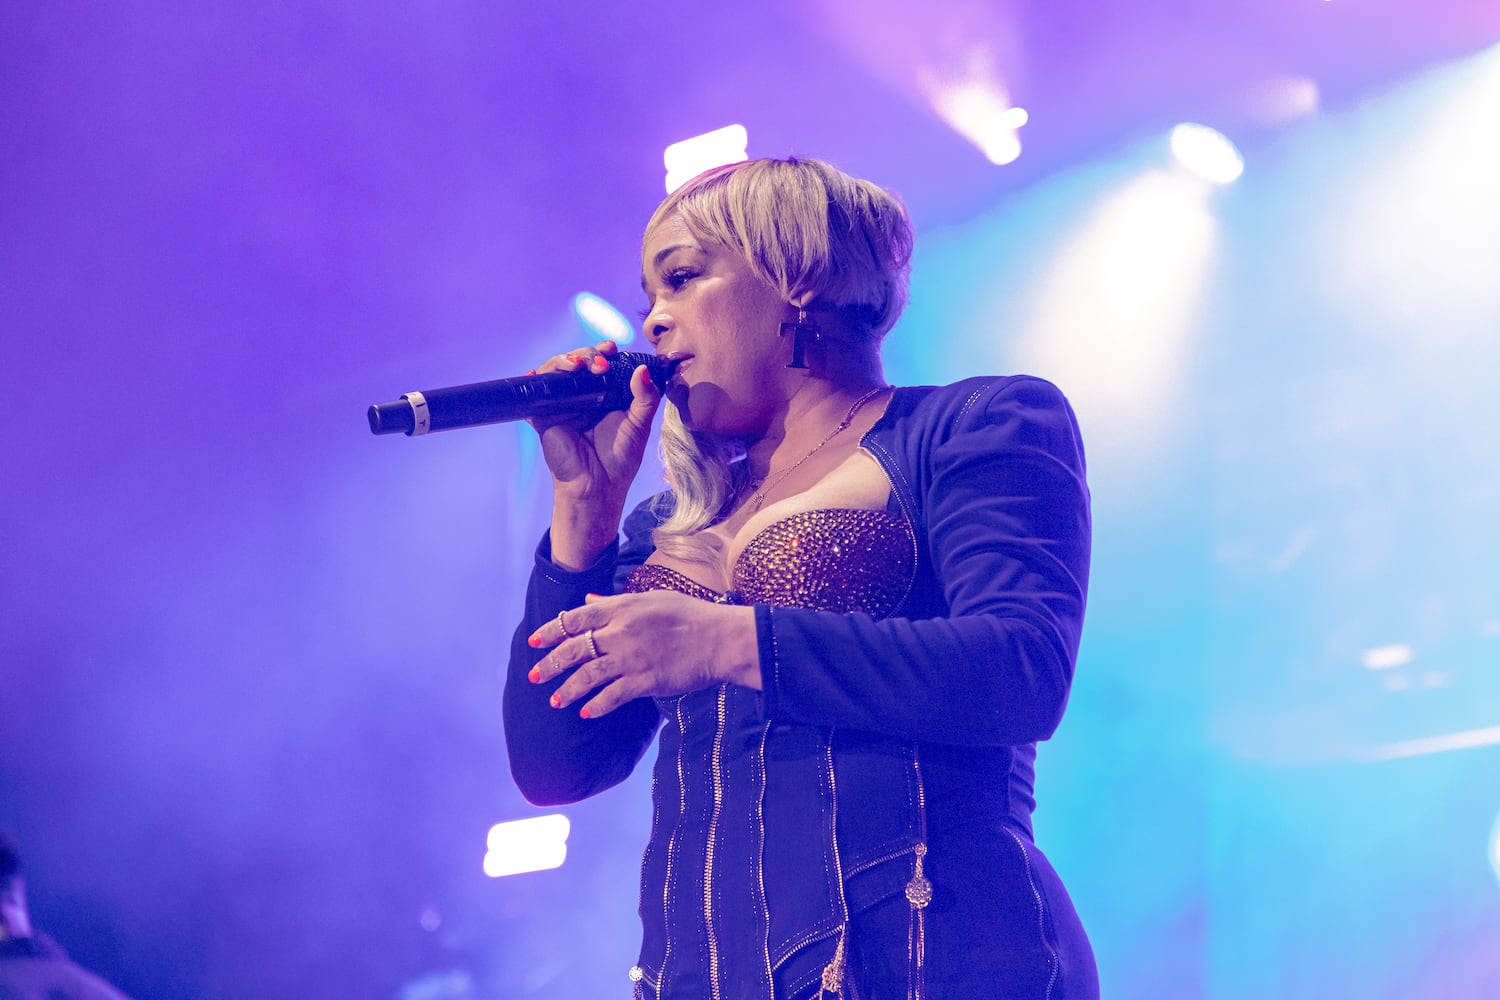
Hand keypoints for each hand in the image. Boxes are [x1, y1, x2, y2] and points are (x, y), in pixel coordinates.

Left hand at [526, 591, 760, 717]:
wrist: (720, 638)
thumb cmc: (691, 614)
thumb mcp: (653, 598)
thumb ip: (617, 601)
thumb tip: (590, 599)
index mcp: (622, 608)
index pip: (575, 618)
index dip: (550, 630)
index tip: (535, 641)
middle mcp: (620, 632)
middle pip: (573, 648)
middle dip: (549, 664)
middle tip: (534, 676)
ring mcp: (631, 658)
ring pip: (587, 675)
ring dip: (567, 690)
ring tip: (555, 701)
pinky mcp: (645, 681)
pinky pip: (612, 696)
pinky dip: (596, 705)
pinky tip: (586, 712)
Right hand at [531, 340, 661, 502]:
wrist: (598, 488)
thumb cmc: (620, 459)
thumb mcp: (639, 424)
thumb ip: (645, 397)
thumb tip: (643, 369)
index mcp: (604, 394)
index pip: (600, 363)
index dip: (603, 351)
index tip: (612, 348)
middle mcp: (581, 396)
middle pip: (577, 361)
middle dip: (586, 353)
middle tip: (600, 362)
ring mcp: (561, 405)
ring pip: (555, 371)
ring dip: (563, 361)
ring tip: (578, 365)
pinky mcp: (544, 416)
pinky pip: (535, 395)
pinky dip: (534, 381)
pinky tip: (536, 375)